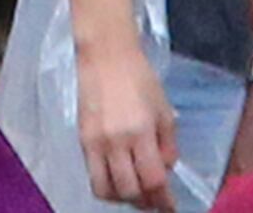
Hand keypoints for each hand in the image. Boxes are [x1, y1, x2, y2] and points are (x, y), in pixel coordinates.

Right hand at [72, 26, 178, 208]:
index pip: (153, 180)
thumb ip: (168, 146)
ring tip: (134, 192)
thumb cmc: (140, 78)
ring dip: (123, 198)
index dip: (164, 200)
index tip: (170, 206)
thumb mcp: (164, 111)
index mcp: (140, 132)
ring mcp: (95, 141)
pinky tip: (118, 179)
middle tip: (155, 201)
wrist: (105, 55)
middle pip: (130, 190)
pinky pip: (92, 175)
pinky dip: (107, 186)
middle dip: (146, 202)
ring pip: (106, 189)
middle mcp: (115, 141)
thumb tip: (165, 170)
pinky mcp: (82, 138)